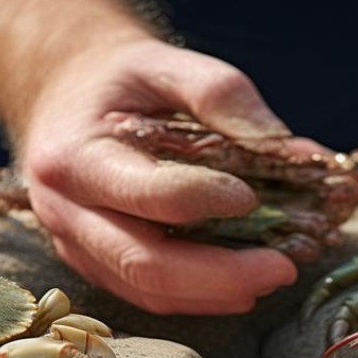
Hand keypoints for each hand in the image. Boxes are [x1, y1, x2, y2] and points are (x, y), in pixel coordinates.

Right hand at [17, 38, 324, 314]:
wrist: (64, 96)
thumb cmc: (117, 79)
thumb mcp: (163, 62)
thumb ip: (221, 94)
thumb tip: (293, 149)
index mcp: (75, 156)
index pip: (145, 193)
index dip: (203, 199)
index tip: (252, 196)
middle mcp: (66, 211)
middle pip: (145, 263)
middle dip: (222, 274)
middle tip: (283, 267)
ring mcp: (77, 246)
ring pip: (148, 290)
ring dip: (218, 293)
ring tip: (274, 274)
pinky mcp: (96, 265)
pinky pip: (148, 294)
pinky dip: (200, 296)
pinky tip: (243, 283)